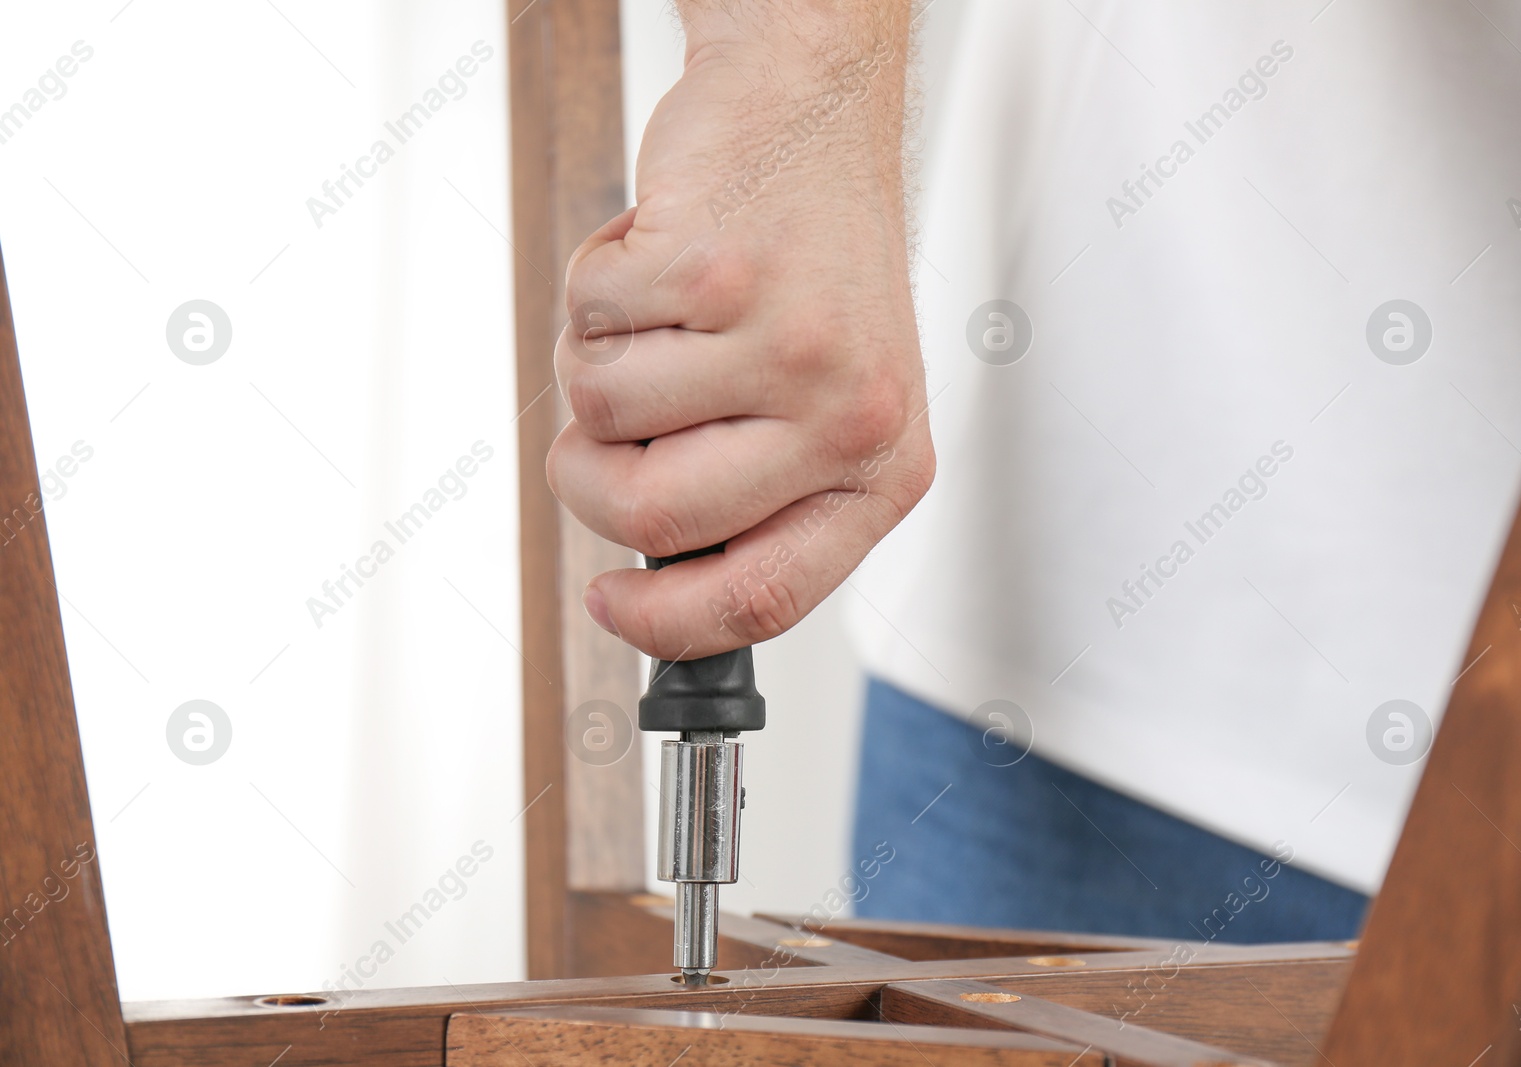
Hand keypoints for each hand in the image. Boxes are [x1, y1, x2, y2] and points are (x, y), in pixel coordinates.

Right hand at [547, 2, 932, 660]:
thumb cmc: (810, 269)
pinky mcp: (719, 269)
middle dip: (590, 480)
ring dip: (593, 359)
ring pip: (604, 412)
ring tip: (656, 311)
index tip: (609, 607)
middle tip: (597, 430)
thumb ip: (763, 500)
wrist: (815, 116)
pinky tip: (654, 249)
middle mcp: (849, 417)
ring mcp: (786, 343)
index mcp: (881, 472)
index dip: (665, 626)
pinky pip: (588, 322)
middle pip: (656, 521)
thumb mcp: (827, 410)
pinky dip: (592, 284)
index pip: (764, 601)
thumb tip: (660, 589)